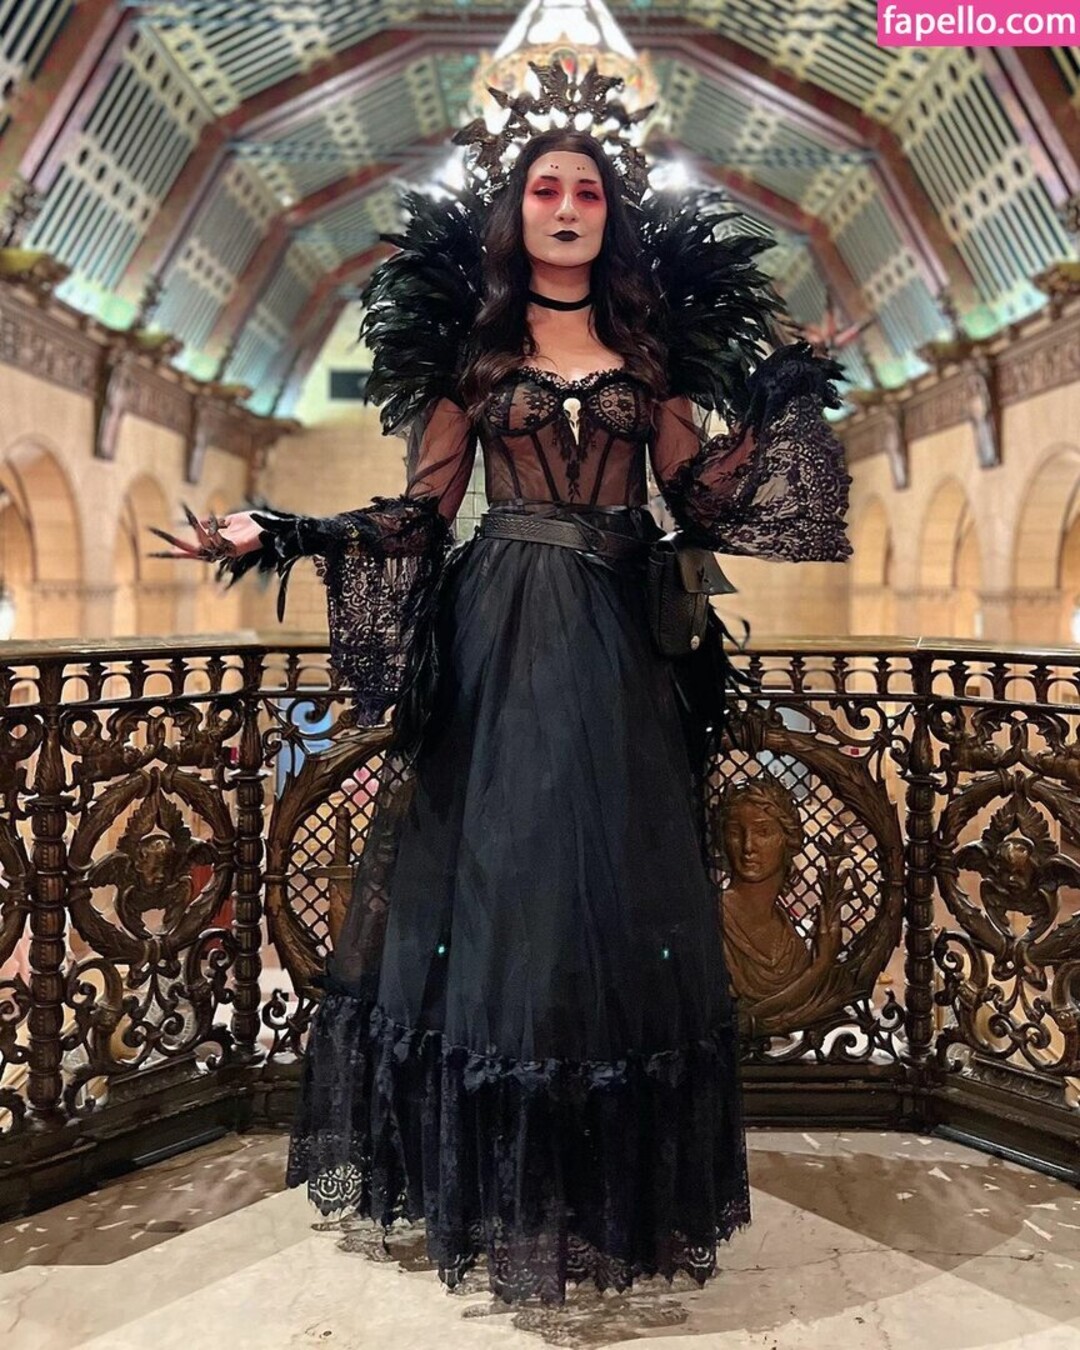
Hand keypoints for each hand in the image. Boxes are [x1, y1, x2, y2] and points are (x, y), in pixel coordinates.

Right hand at [148, 505, 264, 562]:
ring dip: (192, 531)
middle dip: (177, 549)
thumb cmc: (254, 523)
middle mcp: (220, 550)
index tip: (165, 550)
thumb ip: (213, 522)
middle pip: (193, 553)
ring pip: (202, 545)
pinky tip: (198, 522)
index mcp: (218, 544)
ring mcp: (227, 550)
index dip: (180, 550)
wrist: (271, 525)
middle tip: (160, 548)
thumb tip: (196, 520)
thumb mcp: (229, 520)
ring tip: (186, 520)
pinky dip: (205, 531)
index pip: (195, 549)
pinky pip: (215, 540)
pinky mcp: (235, 548)